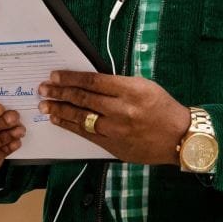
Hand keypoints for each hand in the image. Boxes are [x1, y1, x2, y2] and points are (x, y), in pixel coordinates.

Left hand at [38, 71, 190, 165]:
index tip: (55, 75)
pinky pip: (86, 135)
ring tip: (45, 106)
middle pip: (83, 99)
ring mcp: (116, 130)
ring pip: (81, 118)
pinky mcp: (113, 146)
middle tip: (43, 89)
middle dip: (59, 93)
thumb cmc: (164, 108)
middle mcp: (121, 110)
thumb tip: (90, 82)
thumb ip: (118, 85)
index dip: (70, 78)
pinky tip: (59, 121)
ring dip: (60, 111)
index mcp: (130, 90)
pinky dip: (70, 127)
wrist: (179, 138)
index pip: (92, 81)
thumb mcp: (145, 86)